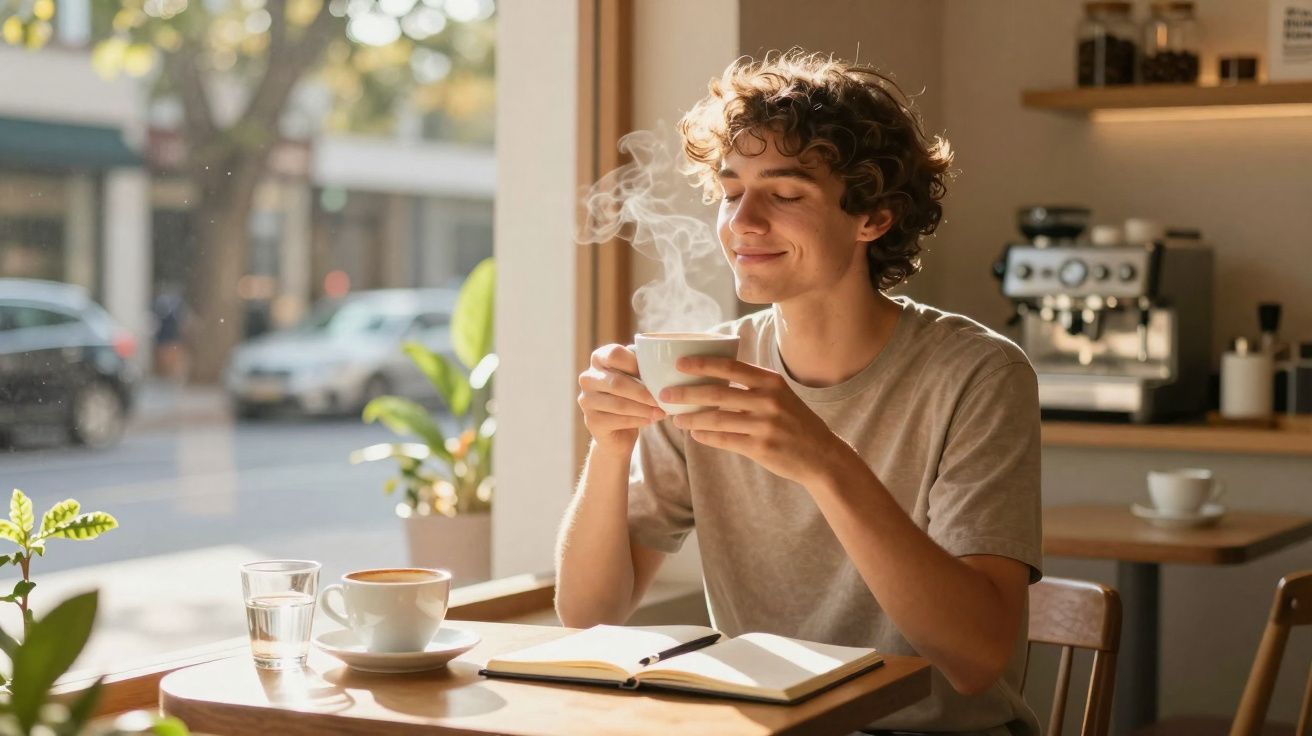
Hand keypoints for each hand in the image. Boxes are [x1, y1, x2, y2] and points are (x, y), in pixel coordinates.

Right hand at [577, 344, 664, 455]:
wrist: (618, 430)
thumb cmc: (631, 395)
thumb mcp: (636, 376)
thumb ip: (642, 366)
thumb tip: (663, 363)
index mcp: (598, 359)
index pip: (614, 354)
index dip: (635, 363)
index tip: (655, 373)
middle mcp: (588, 378)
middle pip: (617, 382)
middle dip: (643, 392)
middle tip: (662, 398)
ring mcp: (587, 401)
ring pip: (619, 404)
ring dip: (644, 409)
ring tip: (661, 412)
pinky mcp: (592, 421)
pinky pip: (619, 420)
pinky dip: (638, 420)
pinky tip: (651, 420)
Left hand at [662, 356, 853, 486]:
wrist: (821, 455)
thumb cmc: (794, 421)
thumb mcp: (779, 394)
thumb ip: (751, 385)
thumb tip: (710, 377)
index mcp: (771, 381)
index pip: (731, 367)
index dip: (702, 364)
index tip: (679, 363)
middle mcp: (768, 400)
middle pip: (717, 393)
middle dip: (686, 393)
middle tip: (664, 393)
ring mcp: (765, 425)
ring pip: (716, 419)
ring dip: (691, 418)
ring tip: (675, 419)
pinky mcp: (761, 448)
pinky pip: (724, 440)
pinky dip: (705, 436)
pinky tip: (694, 433)